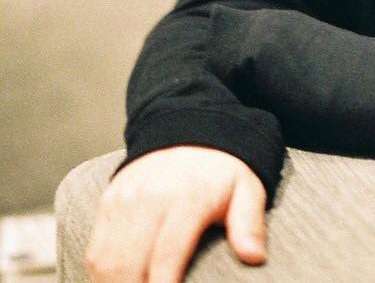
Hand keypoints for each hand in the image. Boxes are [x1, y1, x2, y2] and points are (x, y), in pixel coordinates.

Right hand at [85, 146, 266, 282]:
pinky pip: (95, 250)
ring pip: (105, 261)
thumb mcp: (247, 189)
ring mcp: (124, 199)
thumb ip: (249, 223)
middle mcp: (149, 198)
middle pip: (129, 265)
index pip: (166, 257)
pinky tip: (121, 282)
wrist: (192, 130)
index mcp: (187, 198)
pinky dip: (102, 274)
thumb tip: (254, 256)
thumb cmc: (222, 171)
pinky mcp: (109, 201)